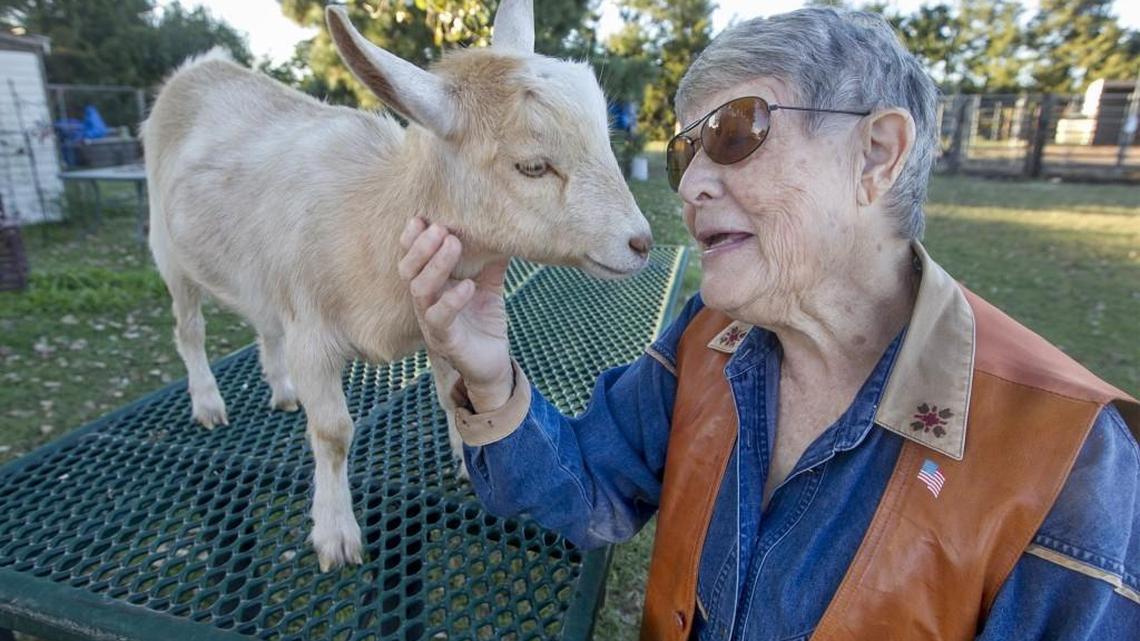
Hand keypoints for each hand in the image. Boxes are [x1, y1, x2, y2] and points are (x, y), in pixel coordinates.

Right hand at [398, 218, 512, 411]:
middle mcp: (424, 303)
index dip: (411, 239)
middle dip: (420, 247)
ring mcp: (431, 323)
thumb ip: (491, 260)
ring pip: (420, 291)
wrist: (494, 363)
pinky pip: (440, 318)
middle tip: (440, 228)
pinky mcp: (445, 342)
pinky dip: (453, 299)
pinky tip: (468, 285)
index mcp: (430, 287)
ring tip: (453, 243)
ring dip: (436, 265)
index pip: (411, 259)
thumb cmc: (485, 321)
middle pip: (408, 271)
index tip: (421, 217)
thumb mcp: (489, 285)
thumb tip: (502, 229)